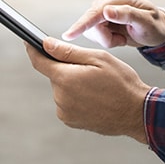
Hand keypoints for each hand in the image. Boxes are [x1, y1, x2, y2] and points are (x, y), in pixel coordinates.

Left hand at [26, 38, 151, 142]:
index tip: (28, 42)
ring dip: (72, 83)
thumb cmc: (121, 82)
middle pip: (54, 75)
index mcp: (65, 79)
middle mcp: (60, 98)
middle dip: (66, 68)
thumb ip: (68, 52)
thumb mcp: (97, 58)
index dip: (33, 50)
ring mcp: (65, 112)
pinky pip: (67, 102)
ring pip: (62, 88)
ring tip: (96, 86)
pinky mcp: (71, 121)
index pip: (39, 62)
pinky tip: (94, 97)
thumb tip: (46, 44)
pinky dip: (76, 96)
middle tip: (90, 69)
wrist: (136, 113)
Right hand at [62, 0, 164, 48]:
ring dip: (106, 38)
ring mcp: (101, 6)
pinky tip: (117, 35)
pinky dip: (105, 38)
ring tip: (122, 37)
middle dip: (105, 37)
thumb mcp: (146, 22)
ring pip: (91, 30)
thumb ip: (127, 14)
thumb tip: (107, 11)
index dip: (82, 25)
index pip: (95, 12)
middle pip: (91, 24)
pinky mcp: (98, 16)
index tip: (69, 35)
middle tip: (121, 41)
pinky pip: (93, 32)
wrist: (156, 30)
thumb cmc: (154, 26)